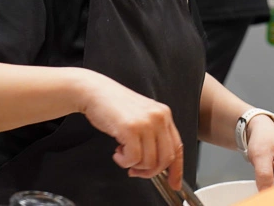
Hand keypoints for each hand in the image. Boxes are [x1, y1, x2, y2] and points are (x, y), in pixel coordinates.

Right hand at [77, 71, 185, 188]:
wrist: (95, 91)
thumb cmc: (114, 105)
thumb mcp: (142, 116)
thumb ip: (153, 135)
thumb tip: (159, 163)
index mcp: (164, 114)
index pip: (178, 147)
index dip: (176, 169)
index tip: (174, 183)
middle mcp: (158, 117)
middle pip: (166, 158)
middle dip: (150, 171)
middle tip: (136, 170)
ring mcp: (146, 123)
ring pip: (150, 162)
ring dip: (134, 165)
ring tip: (123, 154)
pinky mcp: (130, 129)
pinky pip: (133, 159)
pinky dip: (124, 162)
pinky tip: (117, 152)